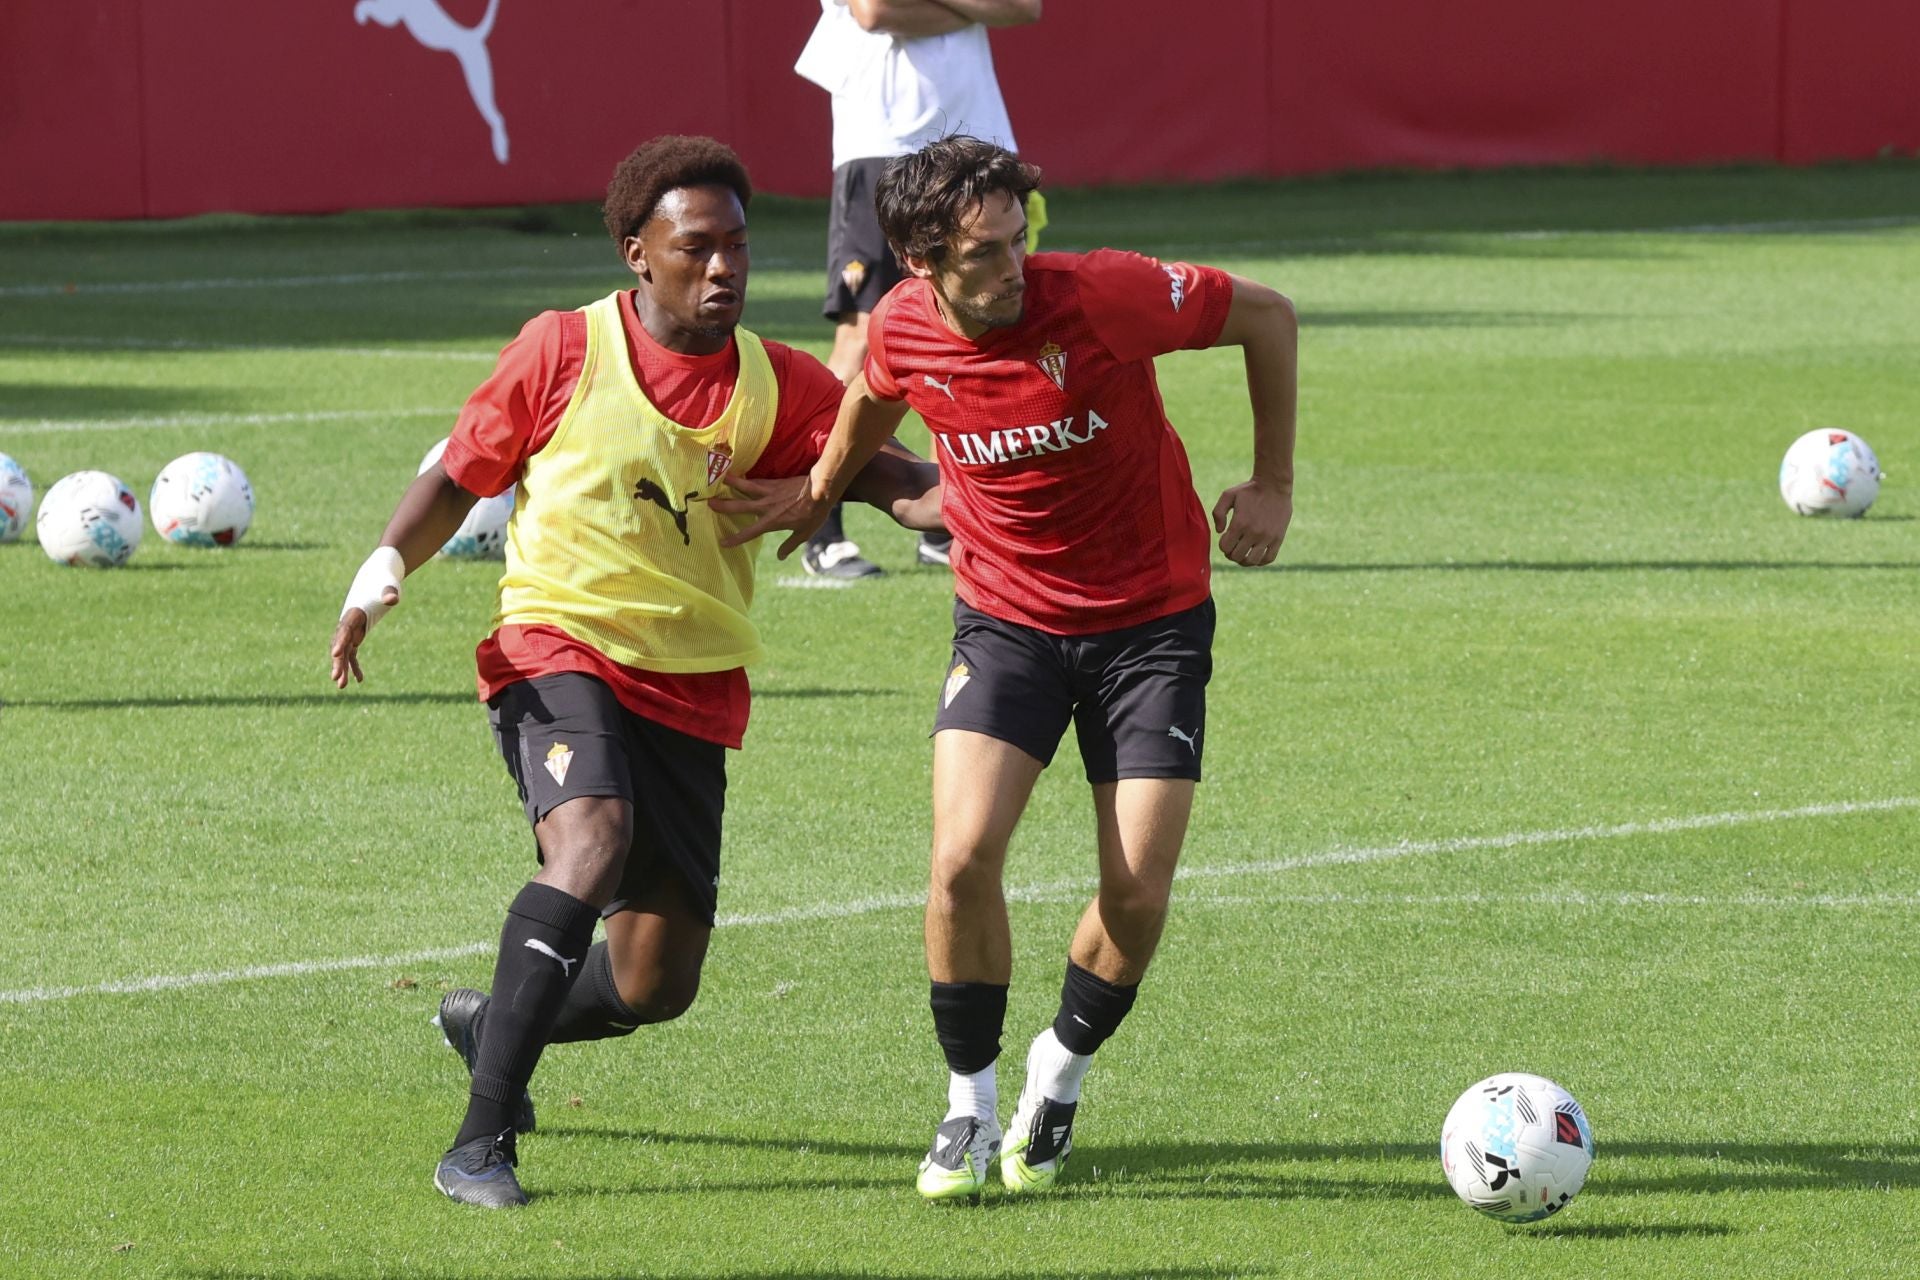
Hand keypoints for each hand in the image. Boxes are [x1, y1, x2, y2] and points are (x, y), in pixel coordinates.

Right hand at [328, 587, 397, 687]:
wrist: (379, 575)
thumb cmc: (385, 580)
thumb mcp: (390, 586)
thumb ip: (390, 593)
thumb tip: (393, 600)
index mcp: (353, 611)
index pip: (344, 629)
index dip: (340, 641)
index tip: (337, 654)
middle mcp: (348, 621)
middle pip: (340, 644)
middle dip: (338, 662)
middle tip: (337, 680)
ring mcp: (352, 628)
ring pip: (344, 652)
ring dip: (343, 668)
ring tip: (342, 687)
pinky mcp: (358, 633)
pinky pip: (353, 652)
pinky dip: (355, 665)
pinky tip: (360, 680)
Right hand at [711, 474, 833, 558]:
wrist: (822, 490)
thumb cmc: (814, 514)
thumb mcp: (804, 533)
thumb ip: (790, 545)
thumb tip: (780, 556)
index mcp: (772, 522)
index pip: (750, 533)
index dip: (735, 539)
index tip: (723, 543)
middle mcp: (766, 506)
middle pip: (740, 506)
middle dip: (724, 506)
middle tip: (708, 503)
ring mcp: (769, 492)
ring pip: (746, 487)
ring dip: (731, 483)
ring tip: (718, 478)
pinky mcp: (774, 482)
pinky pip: (756, 481)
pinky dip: (746, 479)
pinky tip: (739, 475)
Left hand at [1211, 477, 1291, 566]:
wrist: (1274, 485)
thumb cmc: (1249, 490)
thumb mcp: (1228, 495)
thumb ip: (1218, 513)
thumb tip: (1220, 532)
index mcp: (1239, 523)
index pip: (1225, 547)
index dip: (1223, 545)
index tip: (1227, 538)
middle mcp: (1253, 532)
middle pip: (1236, 556)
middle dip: (1231, 553)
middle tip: (1234, 546)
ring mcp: (1267, 537)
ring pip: (1252, 561)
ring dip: (1244, 560)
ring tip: (1244, 552)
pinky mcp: (1278, 538)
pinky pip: (1269, 559)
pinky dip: (1260, 561)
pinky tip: (1256, 554)